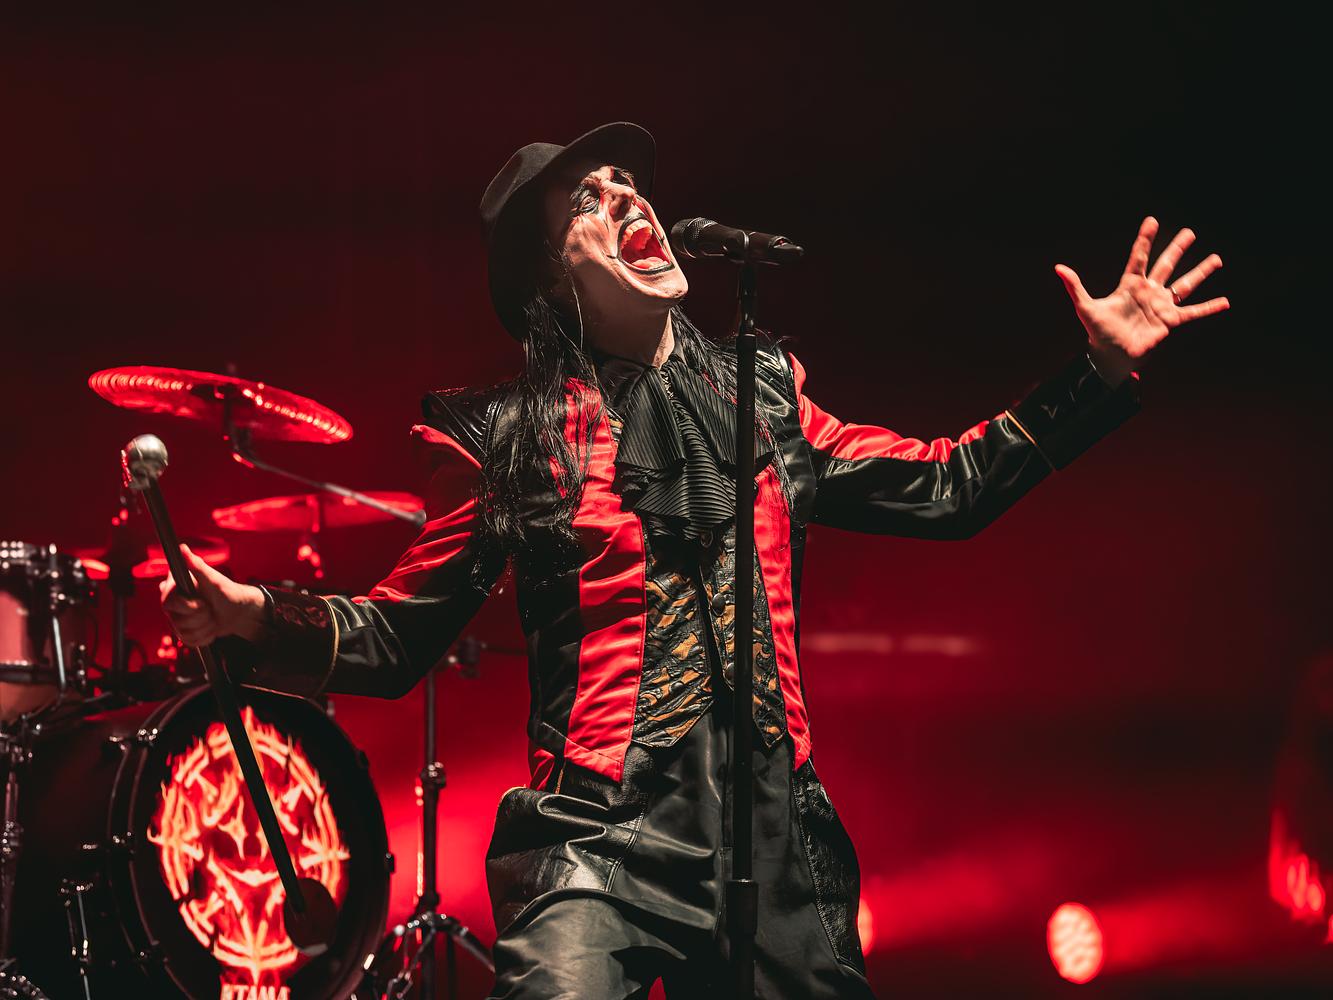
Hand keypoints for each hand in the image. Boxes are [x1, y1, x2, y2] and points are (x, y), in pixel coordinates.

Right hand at [159, 544, 266, 645]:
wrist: (238, 611)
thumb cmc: (227, 591)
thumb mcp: (213, 579)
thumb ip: (196, 566)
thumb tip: (182, 548)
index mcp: (175, 588)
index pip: (168, 603)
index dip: (188, 607)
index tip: (203, 603)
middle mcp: (173, 602)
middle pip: (177, 622)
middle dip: (201, 617)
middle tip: (210, 608)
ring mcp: (177, 618)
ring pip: (184, 634)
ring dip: (206, 627)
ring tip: (212, 617)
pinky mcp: (184, 631)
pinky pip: (190, 642)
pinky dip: (205, 637)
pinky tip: (211, 627)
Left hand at [1055, 217, 1228, 384]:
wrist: (1110, 357)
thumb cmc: (1098, 332)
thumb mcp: (1085, 307)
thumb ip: (1075, 287)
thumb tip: (1058, 267)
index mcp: (1130, 285)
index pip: (1139, 257)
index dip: (1145, 239)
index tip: (1153, 220)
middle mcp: (1148, 292)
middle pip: (1166, 265)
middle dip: (1178, 248)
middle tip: (1190, 232)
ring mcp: (1161, 306)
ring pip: (1185, 284)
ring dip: (1201, 272)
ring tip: (1216, 259)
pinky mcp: (1170, 322)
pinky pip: (1193, 312)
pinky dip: (1209, 308)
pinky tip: (1225, 301)